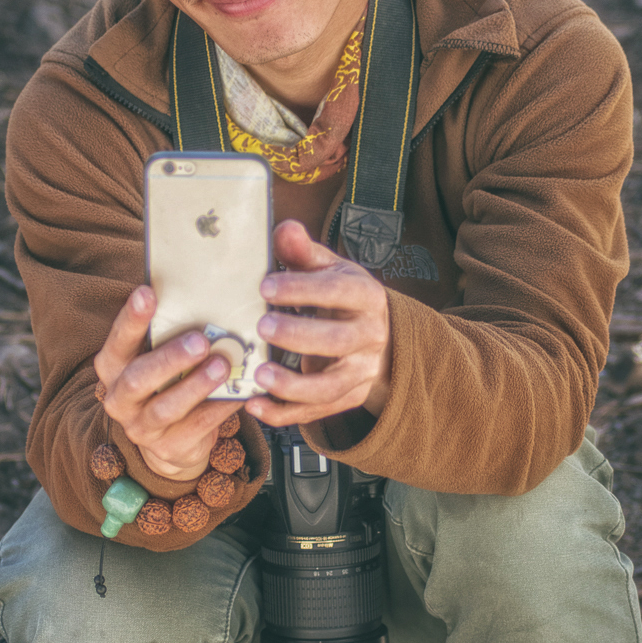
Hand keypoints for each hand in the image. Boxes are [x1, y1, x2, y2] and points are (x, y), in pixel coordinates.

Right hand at [94, 288, 229, 479]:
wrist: (170, 440)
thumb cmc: (167, 384)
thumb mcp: (160, 360)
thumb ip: (169, 337)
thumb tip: (206, 300)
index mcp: (113, 368)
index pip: (118, 341)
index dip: (132, 319)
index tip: (147, 292)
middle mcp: (119, 399)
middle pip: (137, 379)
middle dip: (169, 359)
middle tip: (200, 341)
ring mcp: (141, 427)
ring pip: (164, 408)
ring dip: (195, 386)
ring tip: (221, 366)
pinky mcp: (167, 448)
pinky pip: (195, 428)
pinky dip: (218, 409)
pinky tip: (237, 395)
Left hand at [246, 219, 390, 428]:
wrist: (386, 340)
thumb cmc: (347, 300)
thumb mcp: (332, 271)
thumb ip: (304, 253)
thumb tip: (285, 229)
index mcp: (366, 297)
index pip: (338, 292)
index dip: (303, 289)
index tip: (266, 286)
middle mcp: (368, 336)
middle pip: (337, 340)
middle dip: (298, 336)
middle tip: (261, 327)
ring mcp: (360, 372)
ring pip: (330, 386)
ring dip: (293, 385)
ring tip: (259, 376)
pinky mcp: (347, 398)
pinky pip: (316, 412)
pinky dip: (284, 413)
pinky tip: (256, 405)